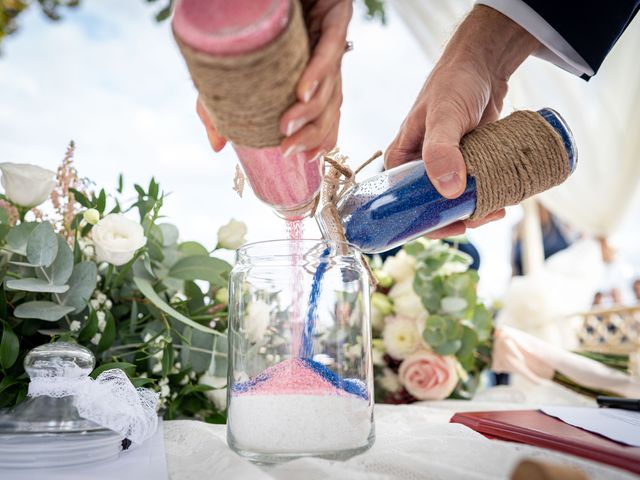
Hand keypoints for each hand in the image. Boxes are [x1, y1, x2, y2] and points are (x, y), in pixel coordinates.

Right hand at [197, 0, 352, 158]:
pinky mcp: (335, 12)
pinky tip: (303, 92)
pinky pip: (331, 46)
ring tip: (288, 128)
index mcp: (311, 72)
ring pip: (331, 80)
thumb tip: (216, 145)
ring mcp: (330, 36)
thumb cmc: (244, 21)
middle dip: (313, 133)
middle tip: (289, 150)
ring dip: (311, 110)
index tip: (306, 158)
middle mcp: (325, 58)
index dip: (321, 138)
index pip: (326, 112)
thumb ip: (222, 104)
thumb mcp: (232, 67)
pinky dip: (316, 72)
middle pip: (331, 103)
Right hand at [385, 5, 538, 236]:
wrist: (484, 66)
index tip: (451, 227)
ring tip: (497, 208)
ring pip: (455, 202)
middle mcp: (419, 168)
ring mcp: (444, 168)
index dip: (422, 221)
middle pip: (431, 207)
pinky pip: (474, 189)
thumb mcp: (444, 117)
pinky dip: (487, 197)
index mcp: (401, 161)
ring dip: (476, 210)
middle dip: (456, 218)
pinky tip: (503, 198)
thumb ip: (441, 151)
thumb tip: (448, 190)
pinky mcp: (467, 165)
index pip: (402, 203)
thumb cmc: (454, 84)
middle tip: (481, 217)